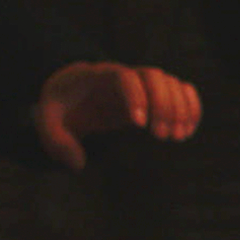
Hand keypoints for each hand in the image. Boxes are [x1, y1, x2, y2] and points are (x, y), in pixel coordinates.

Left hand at [34, 62, 201, 170]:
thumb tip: (77, 164)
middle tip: (163, 137)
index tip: (138, 125)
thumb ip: (56, 140)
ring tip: (179, 137)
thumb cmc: (63, 105)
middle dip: (164, 105)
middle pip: (155, 76)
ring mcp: (144, 83)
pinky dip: (191, 107)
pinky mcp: (157, 94)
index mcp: (100, 76)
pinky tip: (189, 130)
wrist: (76, 91)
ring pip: (172, 83)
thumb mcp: (48, 118)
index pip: (124, 76)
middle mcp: (127, 75)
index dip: (136, 97)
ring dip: (181, 109)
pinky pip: (182, 92)